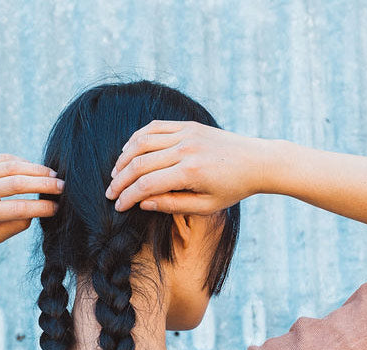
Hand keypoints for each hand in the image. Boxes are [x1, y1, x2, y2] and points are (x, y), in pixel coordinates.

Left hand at [0, 154, 64, 242]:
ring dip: (37, 170)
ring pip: (13, 166)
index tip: (57, 207)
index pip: (19, 208)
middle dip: (45, 184)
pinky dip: (22, 163)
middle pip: (18, 183)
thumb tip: (38, 210)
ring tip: (54, 175)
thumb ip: (17, 225)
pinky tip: (35, 169)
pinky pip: (4, 159)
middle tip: (63, 187)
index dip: (42, 207)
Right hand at [105, 120, 261, 214]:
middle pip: (139, 163)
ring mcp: (186, 133)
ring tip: (115, 174)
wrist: (256, 161)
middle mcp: (185, 149)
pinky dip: (137, 139)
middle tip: (110, 194)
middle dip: (120, 180)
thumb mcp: (205, 207)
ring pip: (142, 141)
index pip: (147, 185)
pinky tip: (129, 152)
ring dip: (124, 158)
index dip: (128, 197)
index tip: (117, 207)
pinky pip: (154, 128)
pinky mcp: (188, 125)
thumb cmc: (232, 189)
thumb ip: (173, 205)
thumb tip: (143, 203)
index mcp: (190, 173)